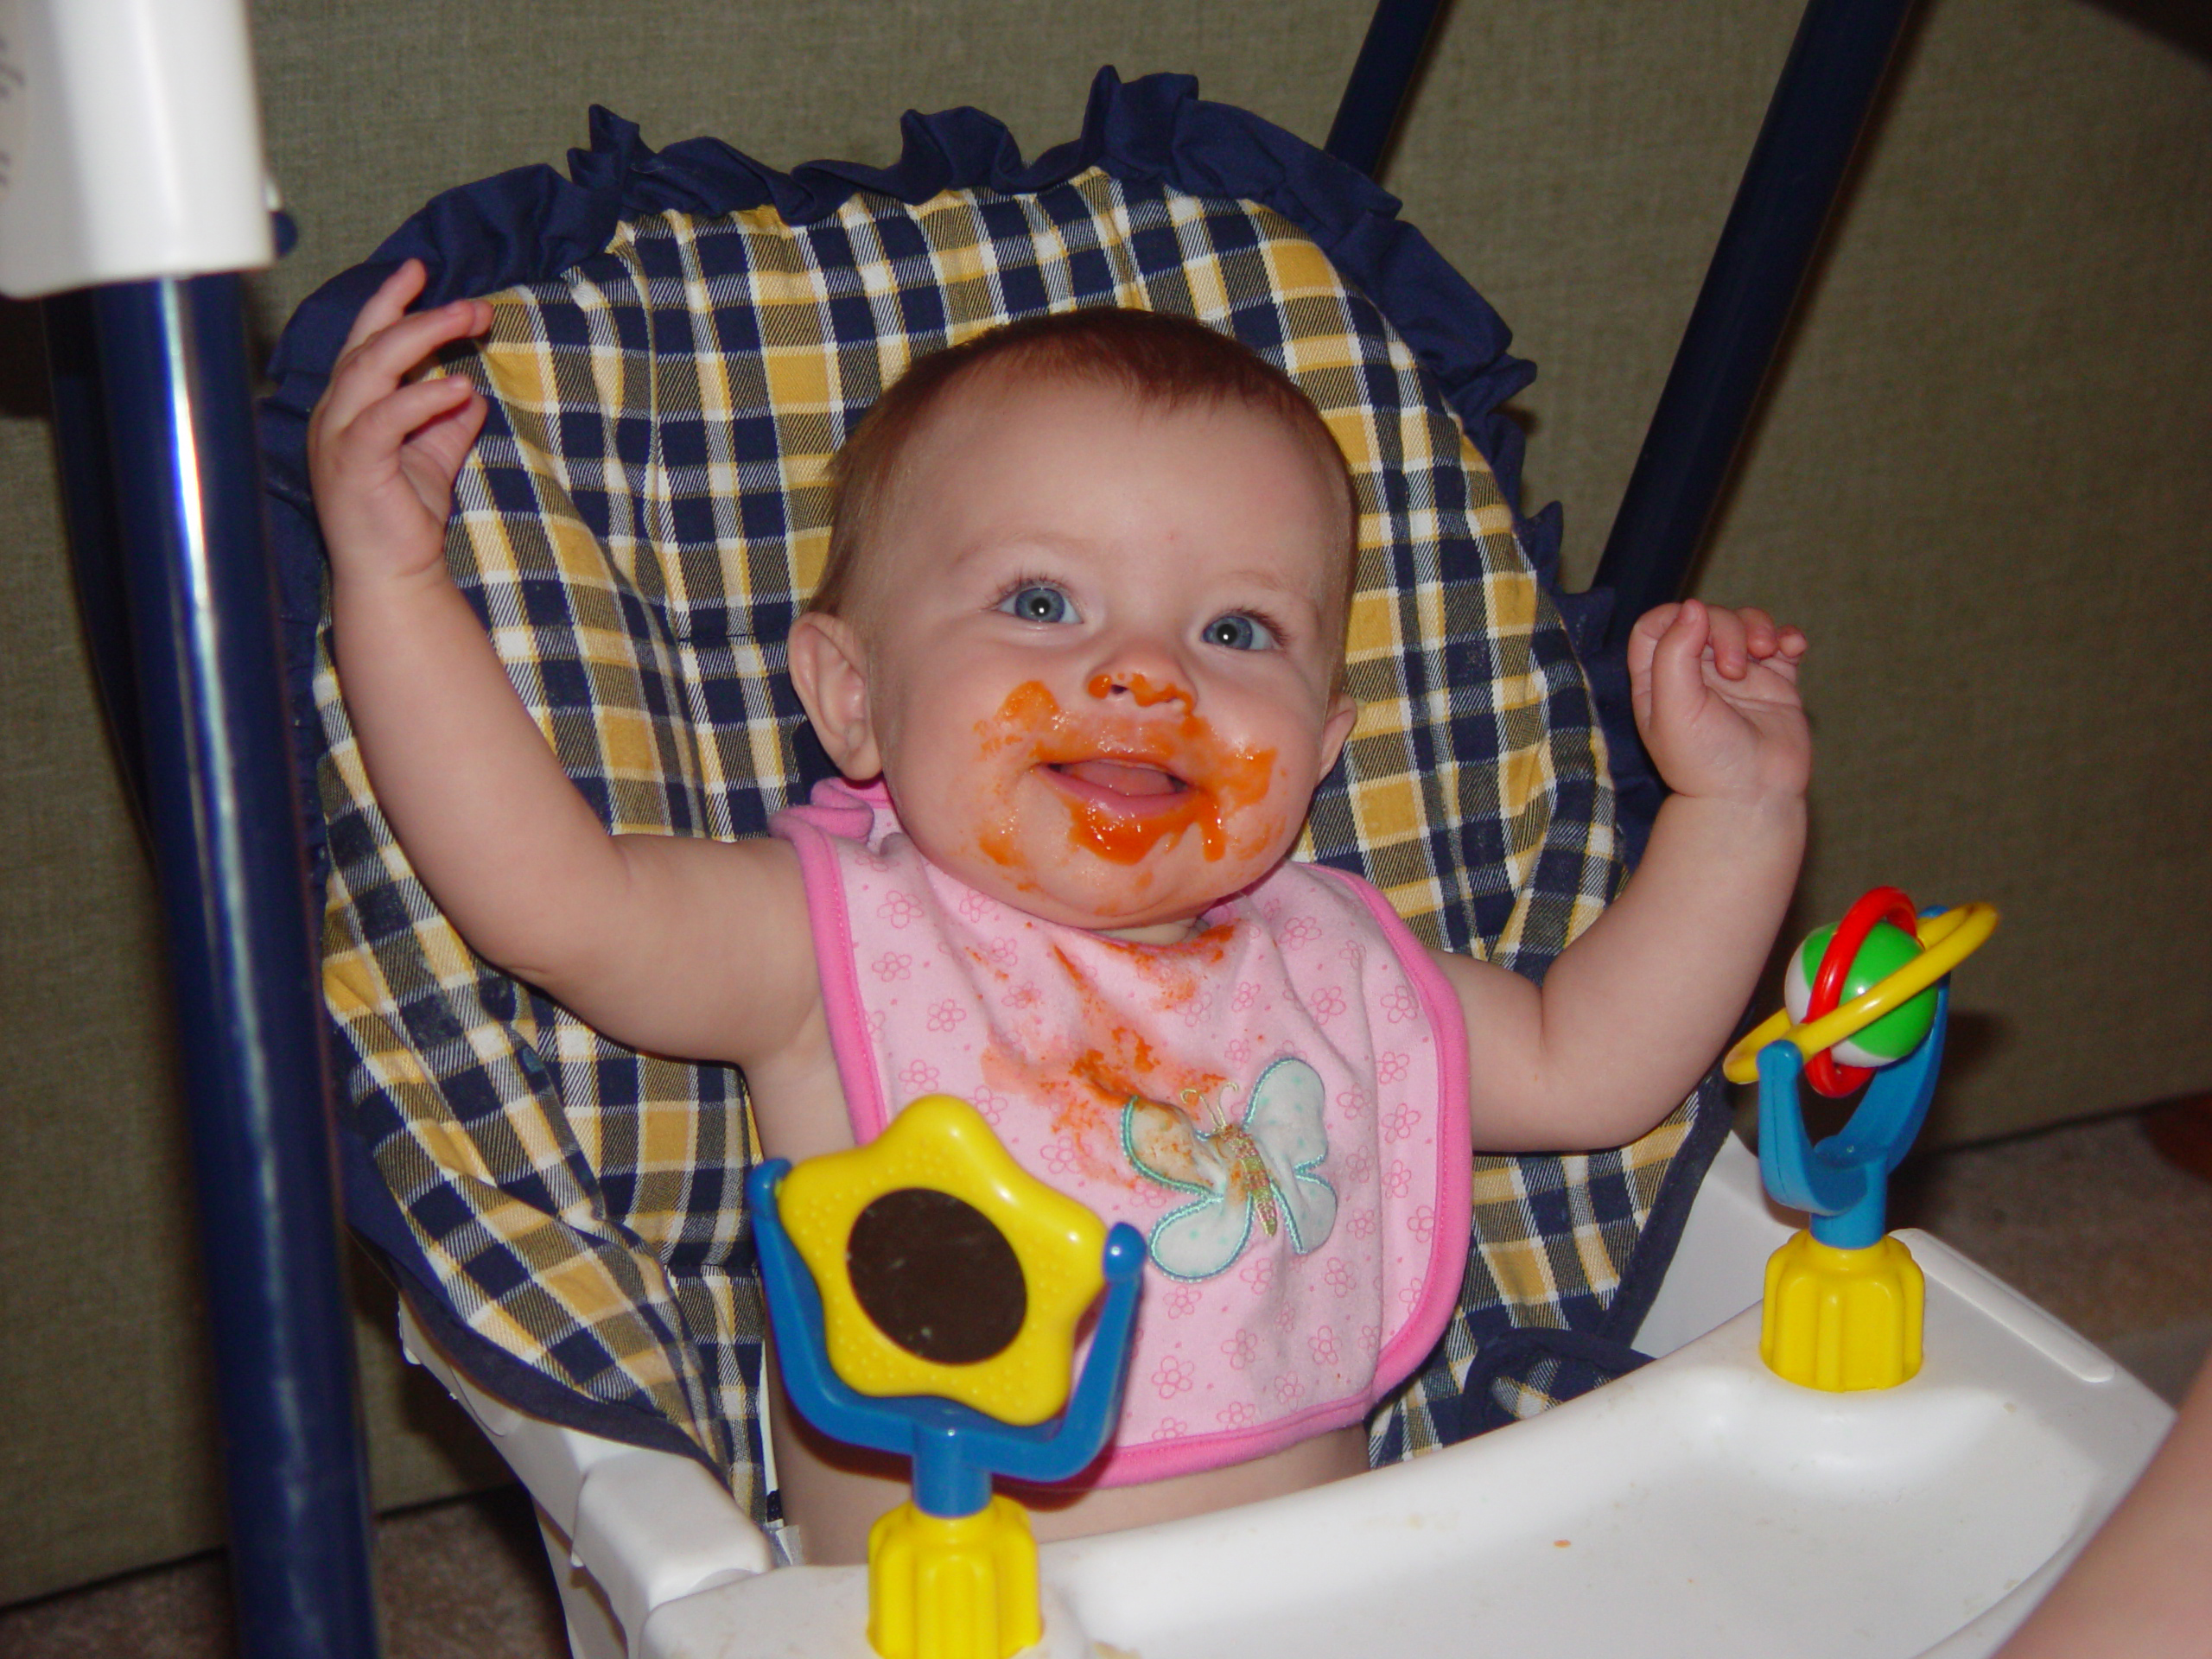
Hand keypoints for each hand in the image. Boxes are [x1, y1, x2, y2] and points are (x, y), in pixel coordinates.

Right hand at [308, 259, 492, 586]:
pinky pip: (384, 418)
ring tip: (469, 321)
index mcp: (349, 408)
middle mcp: (334, 415)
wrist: (392, 576)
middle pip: (368, 344)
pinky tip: (458, 386)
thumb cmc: (404, 520)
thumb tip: (471, 391)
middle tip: (470, 303)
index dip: (388, 303)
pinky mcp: (352, 464)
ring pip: (371, 368)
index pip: (364, 341)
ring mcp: (337, 438)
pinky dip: (421, 397)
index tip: (420, 270)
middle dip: (417, 313)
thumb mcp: (432, 459)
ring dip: (421, 338)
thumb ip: (447, 423)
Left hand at [1627, 599, 1809, 804]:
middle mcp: (1696, 675)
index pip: (1657, 626)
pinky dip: (1788, 636)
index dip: (1676, 617)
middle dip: (1726, 628)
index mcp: (1659, 681)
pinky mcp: (1774, 684)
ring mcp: (1738, 676)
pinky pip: (1781, 643)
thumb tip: (1693, 607)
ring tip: (1767, 653)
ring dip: (1758, 626)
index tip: (1697, 631)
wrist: (1753, 797)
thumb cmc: (1704, 761)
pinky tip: (1793, 648)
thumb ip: (1674, 654)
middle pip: (1705, 618)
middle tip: (1737, 669)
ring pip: (1745, 623)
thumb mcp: (1673, 708)